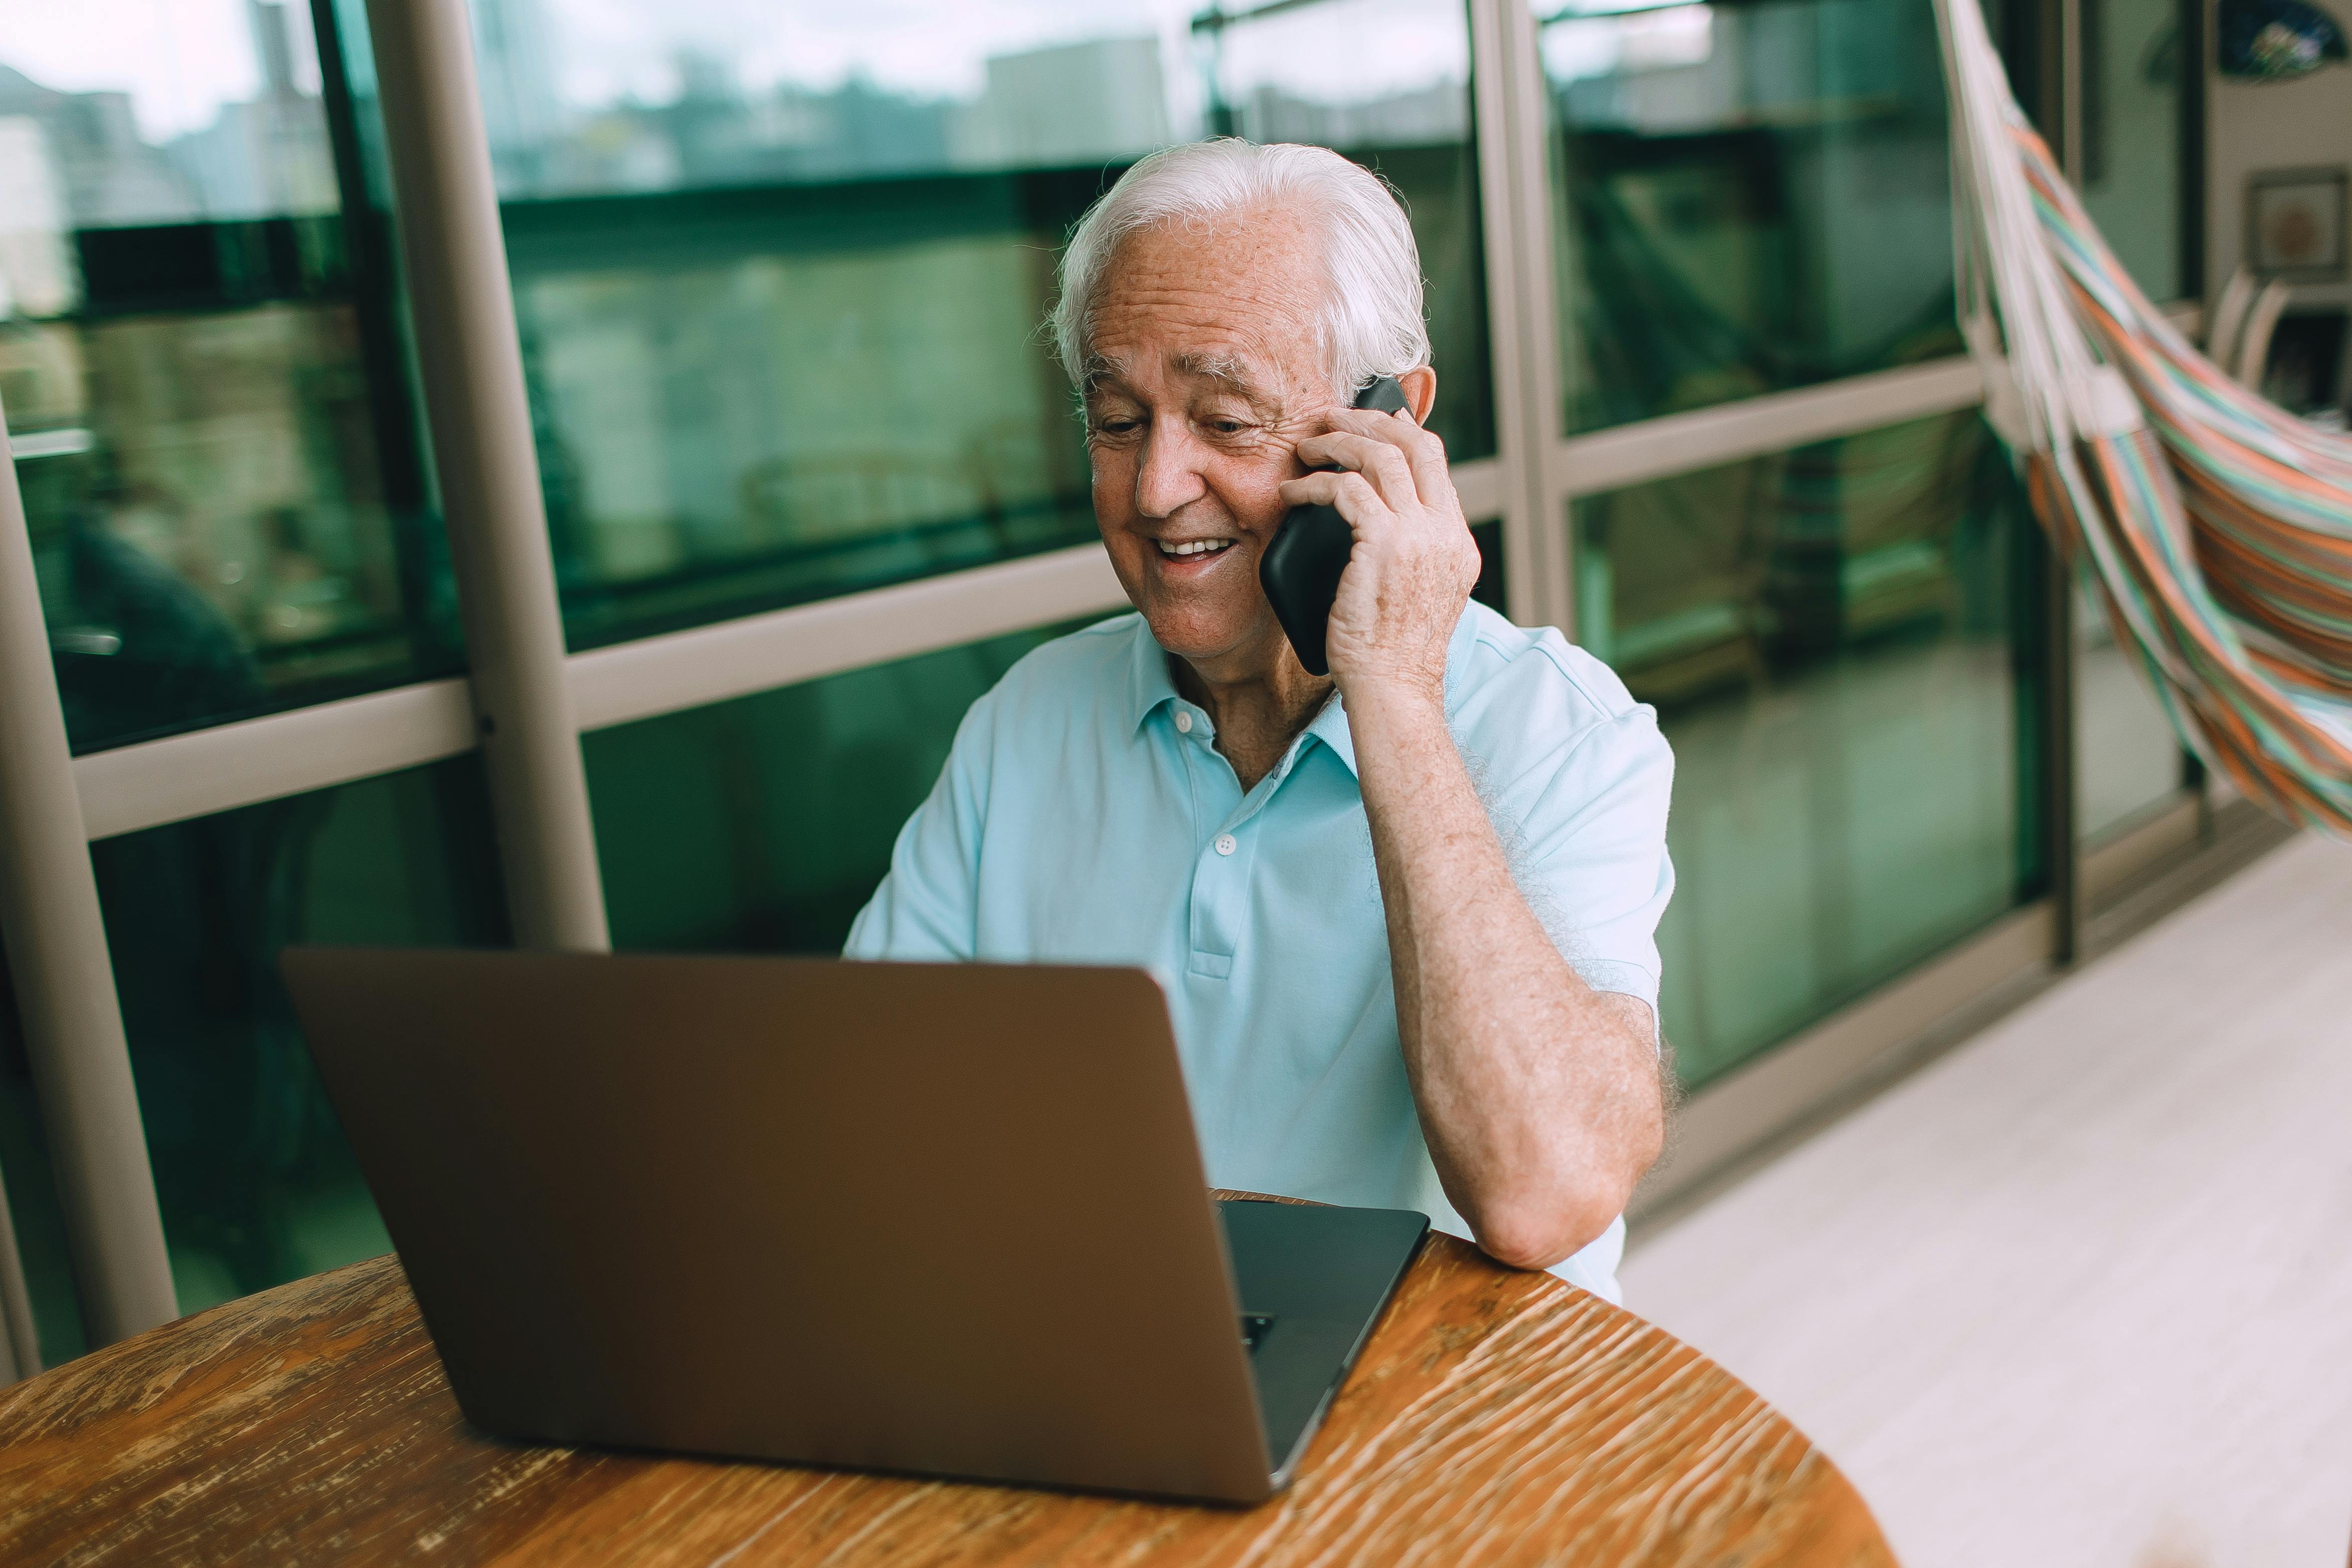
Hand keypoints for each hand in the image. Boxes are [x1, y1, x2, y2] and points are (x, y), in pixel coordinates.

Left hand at [1280, 406, 1479, 702]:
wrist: (1393, 691)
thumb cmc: (1389, 654)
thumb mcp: (1414, 596)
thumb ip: (1408, 553)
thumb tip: (1372, 519)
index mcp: (1456, 545)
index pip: (1436, 465)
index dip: (1400, 434)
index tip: (1369, 424)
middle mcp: (1445, 535)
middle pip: (1418, 445)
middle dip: (1372, 421)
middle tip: (1333, 418)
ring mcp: (1419, 538)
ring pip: (1381, 457)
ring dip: (1338, 442)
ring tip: (1307, 447)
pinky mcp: (1384, 546)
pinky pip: (1345, 490)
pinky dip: (1314, 484)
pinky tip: (1292, 492)